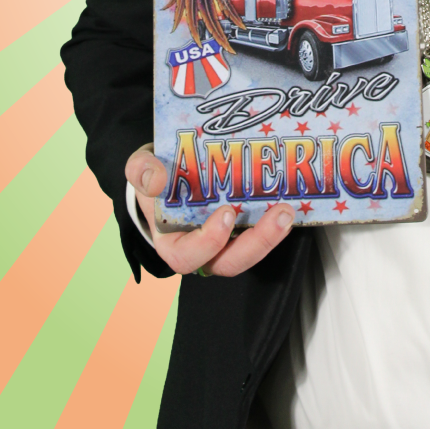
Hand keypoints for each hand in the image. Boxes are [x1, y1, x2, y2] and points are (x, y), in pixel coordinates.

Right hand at [125, 143, 294, 275]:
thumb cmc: (155, 177)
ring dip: (273, 233)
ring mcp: (227, 239)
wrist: (170, 167)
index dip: (209, 242)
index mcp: (173, 242)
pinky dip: (276, 217)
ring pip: (251, 250)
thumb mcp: (140, 169)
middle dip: (258, 242)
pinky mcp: (244, 225)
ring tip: (288, 209)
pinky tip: (290, 197)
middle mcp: (203, 248)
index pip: (188, 257)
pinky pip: (261, 230)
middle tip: (278, 214)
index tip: (226, 214)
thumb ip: (141, 171)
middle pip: (230, 261)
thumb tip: (156, 180)